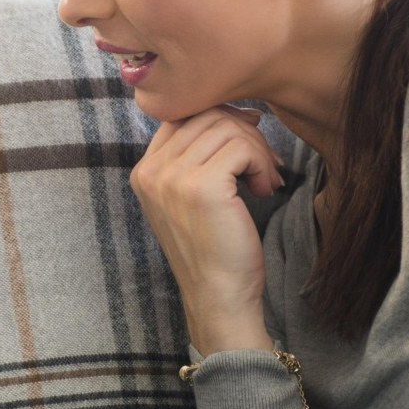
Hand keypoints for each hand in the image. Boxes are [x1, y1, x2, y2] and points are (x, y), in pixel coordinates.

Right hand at [130, 104, 282, 355]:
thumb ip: (199, 156)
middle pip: (206, 115)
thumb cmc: (215, 249)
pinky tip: (263, 189)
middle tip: (263, 167)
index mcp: (144, 171)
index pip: (182, 115)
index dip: (220, 120)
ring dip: (257, 150)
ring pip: (227, 127)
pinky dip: (261, 163)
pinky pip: (241, 146)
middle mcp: (151, 171)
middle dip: (245, 134)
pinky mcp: (202, 186)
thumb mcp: (194, 196)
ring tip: (264, 181)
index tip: (246, 145)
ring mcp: (173, 178)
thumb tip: (238, 111)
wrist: (219, 297)